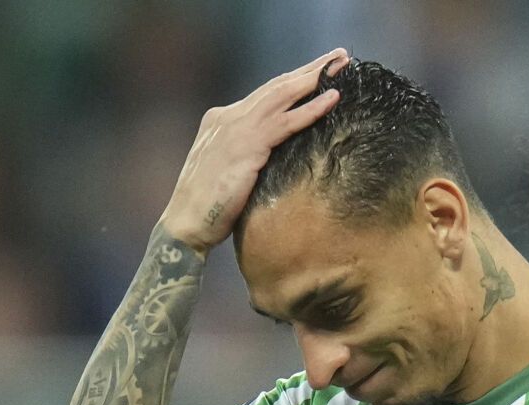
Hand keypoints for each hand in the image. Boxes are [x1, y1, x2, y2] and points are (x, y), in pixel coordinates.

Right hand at [159, 48, 350, 254]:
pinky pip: (285, 123)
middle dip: (310, 70)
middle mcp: (228, 117)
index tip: (320, 71)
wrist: (186, 224)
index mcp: (222, 120)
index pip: (265, 94)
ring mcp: (236, 129)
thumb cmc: (209, 207)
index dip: (294, 81)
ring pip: (283, 96)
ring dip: (315, 79)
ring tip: (342, 66)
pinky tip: (332, 99)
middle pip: (277, 87)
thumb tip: (275, 156)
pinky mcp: (246, 147)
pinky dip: (310, 109)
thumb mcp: (231, 171)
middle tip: (340, 56)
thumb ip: (249, 155)